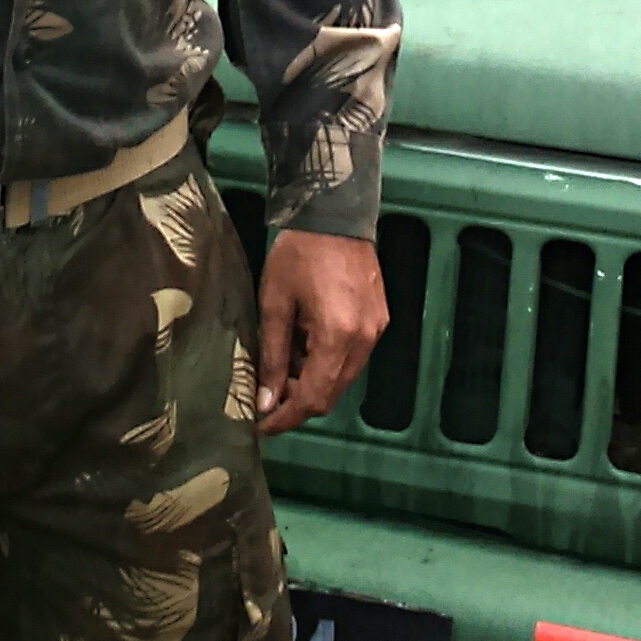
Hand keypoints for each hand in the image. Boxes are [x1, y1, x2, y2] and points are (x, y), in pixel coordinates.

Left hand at [256, 230, 387, 437]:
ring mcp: (377, 330)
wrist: (335, 214)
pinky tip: (305, 345)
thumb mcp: (274, 304)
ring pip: (343, 378)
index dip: (285, 418)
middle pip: (331, 394)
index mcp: (337, 335)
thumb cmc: (298, 254)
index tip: (261, 426)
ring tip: (282, 364)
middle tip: (266, 395)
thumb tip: (265, 401)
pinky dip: (328, 362)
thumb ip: (271, 356)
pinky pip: (353, 357)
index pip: (312, 398)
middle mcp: (364, 339)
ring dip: (312, 381)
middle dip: (297, 402)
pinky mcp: (380, 320)